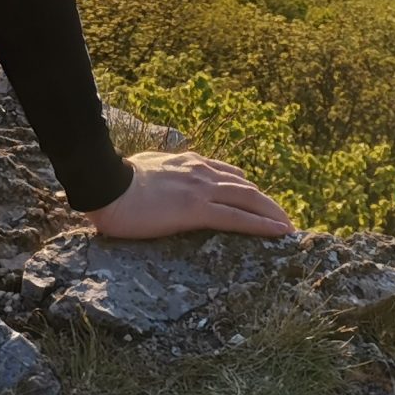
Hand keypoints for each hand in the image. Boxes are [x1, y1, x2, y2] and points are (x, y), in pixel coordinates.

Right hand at [86, 150, 294, 240]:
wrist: (105, 183)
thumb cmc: (114, 181)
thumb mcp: (144, 167)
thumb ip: (160, 170)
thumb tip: (158, 175)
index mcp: (187, 162)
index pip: (226, 174)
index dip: (244, 187)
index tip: (257, 197)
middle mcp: (200, 172)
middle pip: (244, 187)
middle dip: (267, 202)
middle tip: (283, 217)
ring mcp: (200, 190)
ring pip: (248, 199)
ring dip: (272, 213)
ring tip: (289, 226)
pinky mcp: (196, 209)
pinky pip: (238, 218)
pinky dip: (263, 225)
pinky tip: (279, 232)